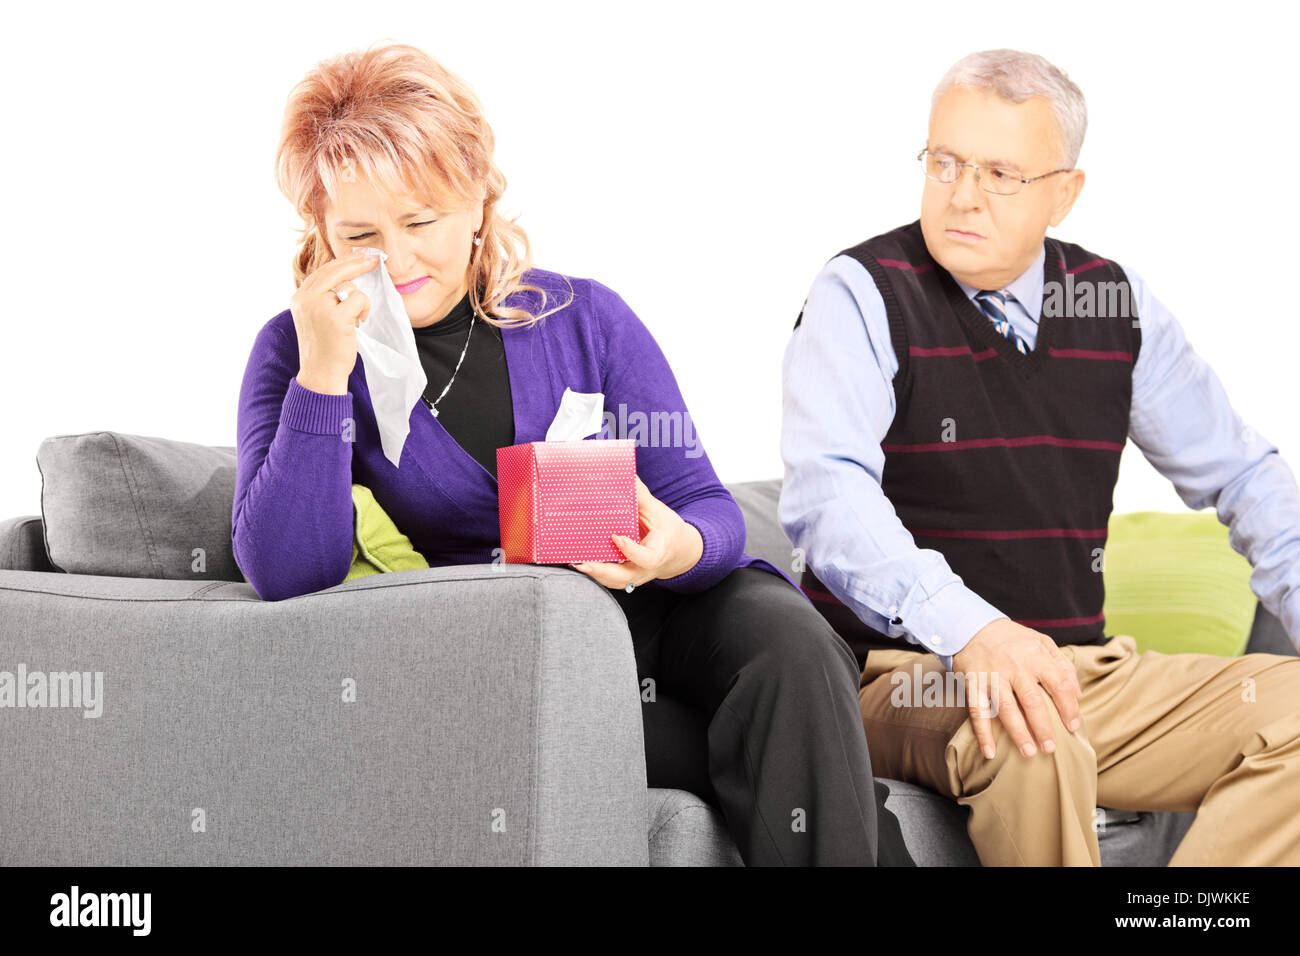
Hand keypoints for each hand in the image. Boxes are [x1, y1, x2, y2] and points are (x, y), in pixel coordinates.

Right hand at [290, 249, 378, 392]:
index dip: (344, 263)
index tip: (361, 257)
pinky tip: (358, 324)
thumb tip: (346, 276)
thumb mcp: (316, 317)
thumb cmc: (324, 347)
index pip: (323, 271)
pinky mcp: (335, 317)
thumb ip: (323, 297)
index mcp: (299, 297)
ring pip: (350, 286)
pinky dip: (364, 310)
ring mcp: (319, 307)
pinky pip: (359, 299)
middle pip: (336, 270)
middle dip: (357, 264)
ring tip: (355, 320)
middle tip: (374, 261)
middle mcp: (305, 299)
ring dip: (360, 302)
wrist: (320, 373)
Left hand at [568, 476, 703, 588]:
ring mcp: (635, 576)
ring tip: (574, 563)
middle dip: (602, 572)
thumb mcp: (659, 512)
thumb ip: (641, 497)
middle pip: (623, 578)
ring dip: (594, 574)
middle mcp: (645, 570)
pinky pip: (609, 578)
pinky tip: (577, 562)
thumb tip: (627, 475)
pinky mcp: (626, 576)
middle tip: (583, 564)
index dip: (630, 550)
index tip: (616, 537)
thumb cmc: (669, 531)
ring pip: (613, 582)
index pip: (646, 558)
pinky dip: (595, 573)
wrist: (680, 553)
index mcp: (658, 553)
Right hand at [951, 618, 1083, 760]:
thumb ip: (1063, 666)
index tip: (1074, 727)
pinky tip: (990, 752)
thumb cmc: (1013, 640)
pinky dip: (982, 733)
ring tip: (1029, 753)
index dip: (1069, 707)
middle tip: (1051, 748)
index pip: (1059, 684)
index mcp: (1035, 656)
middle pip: (1032, 701)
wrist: (972, 627)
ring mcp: (992, 675)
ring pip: (1005, 709)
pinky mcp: (972, 683)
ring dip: (1018, 733)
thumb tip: (1079, 696)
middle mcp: (1014, 667)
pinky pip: (977, 711)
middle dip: (1043, 727)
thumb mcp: (1042, 643)